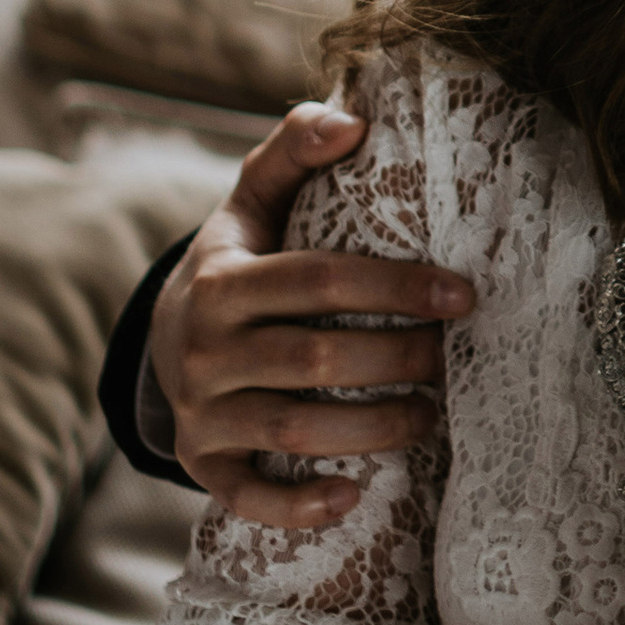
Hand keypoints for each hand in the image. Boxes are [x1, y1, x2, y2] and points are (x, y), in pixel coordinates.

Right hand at [149, 103, 472, 527]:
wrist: (161, 335)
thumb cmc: (237, 260)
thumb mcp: (252, 200)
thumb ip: (293, 151)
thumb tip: (352, 120)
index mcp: (222, 279)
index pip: (321, 279)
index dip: (397, 287)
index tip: (463, 295)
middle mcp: (202, 348)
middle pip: (317, 359)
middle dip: (398, 360)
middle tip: (452, 359)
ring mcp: (200, 411)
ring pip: (296, 429)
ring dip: (375, 429)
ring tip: (430, 415)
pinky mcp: (201, 463)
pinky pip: (249, 496)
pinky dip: (300, 504)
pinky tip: (354, 496)